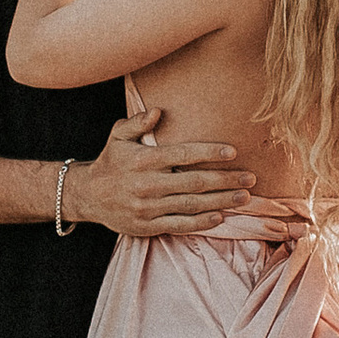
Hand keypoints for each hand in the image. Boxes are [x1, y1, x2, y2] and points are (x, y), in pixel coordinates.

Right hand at [71, 107, 254, 239]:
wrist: (88, 196)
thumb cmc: (110, 162)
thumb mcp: (118, 136)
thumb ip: (137, 122)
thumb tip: (157, 111)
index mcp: (144, 160)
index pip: (183, 154)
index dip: (209, 152)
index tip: (233, 151)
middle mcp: (148, 185)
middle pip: (195, 182)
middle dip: (226, 180)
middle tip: (250, 178)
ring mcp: (148, 208)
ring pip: (192, 205)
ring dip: (221, 201)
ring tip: (244, 197)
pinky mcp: (148, 226)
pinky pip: (180, 225)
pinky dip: (201, 222)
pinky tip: (220, 217)